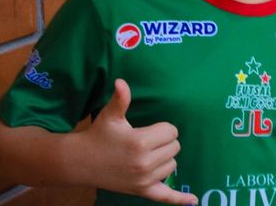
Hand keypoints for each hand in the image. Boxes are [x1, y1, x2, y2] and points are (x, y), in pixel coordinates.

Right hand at [77, 79, 198, 204]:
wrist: (81, 162)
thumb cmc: (99, 135)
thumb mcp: (110, 116)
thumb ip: (120, 99)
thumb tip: (121, 81)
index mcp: (140, 142)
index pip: (172, 131)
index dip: (162, 128)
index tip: (148, 130)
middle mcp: (144, 162)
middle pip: (175, 147)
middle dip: (164, 143)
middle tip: (145, 142)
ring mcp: (144, 179)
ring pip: (173, 165)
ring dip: (165, 159)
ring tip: (145, 155)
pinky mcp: (142, 191)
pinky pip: (166, 197)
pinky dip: (180, 200)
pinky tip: (194, 201)